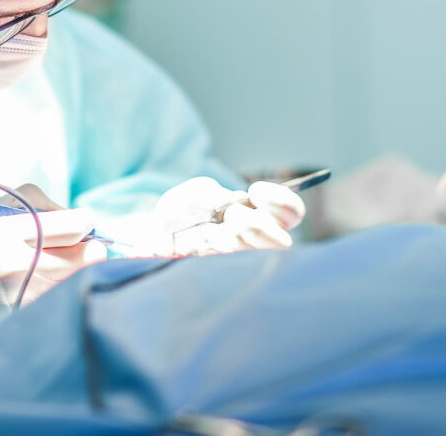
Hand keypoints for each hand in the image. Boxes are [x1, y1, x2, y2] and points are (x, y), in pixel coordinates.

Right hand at [0, 185, 106, 346]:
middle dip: (86, 250)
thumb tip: (84, 222)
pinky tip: (40, 291)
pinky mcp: (32, 318)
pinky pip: (66, 299)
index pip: (76, 226)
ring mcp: (28, 296)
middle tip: (71, 249)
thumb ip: (40, 208)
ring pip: (82, 279)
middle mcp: (19, 264)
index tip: (81, 225)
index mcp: (7, 231)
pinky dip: (62, 293)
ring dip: (75, 273)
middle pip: (89, 256)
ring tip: (48, 271)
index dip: (85, 224)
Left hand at [155, 177, 304, 255]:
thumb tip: (237, 202)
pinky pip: (221, 250)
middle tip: (237, 211)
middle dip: (261, 223)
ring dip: (236, 229)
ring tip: (223, 219)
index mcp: (256, 212)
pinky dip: (212, 237)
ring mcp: (231, 247)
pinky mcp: (212, 255)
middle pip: (280, 238)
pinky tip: (204, 231)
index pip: (290, 214)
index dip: (284, 202)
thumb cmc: (185, 206)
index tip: (256, 189)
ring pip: (249, 244)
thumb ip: (219, 196)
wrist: (155, 227)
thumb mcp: (202, 190)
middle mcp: (249, 233)